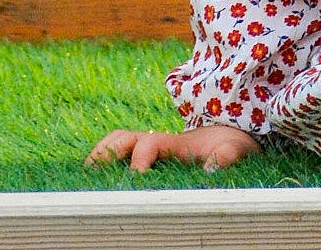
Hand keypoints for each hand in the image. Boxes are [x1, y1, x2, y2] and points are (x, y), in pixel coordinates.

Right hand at [85, 124, 259, 172]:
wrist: (233, 137)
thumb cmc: (233, 145)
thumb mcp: (236, 148)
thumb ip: (227, 155)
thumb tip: (213, 168)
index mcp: (176, 143)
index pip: (148, 144)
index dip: (140, 158)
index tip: (136, 177)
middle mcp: (158, 144)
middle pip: (123, 138)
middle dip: (106, 152)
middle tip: (92, 173)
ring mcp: (151, 150)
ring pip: (118, 143)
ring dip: (101, 155)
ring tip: (84, 178)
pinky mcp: (149, 161)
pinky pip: (122, 155)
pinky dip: (105, 161)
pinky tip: (96, 184)